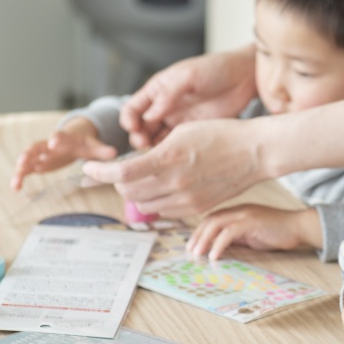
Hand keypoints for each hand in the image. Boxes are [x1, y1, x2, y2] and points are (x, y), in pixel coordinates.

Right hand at [10, 118, 116, 190]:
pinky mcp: (36, 164)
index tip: (53, 142)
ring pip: (28, 159)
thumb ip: (102, 150)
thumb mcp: (93, 145)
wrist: (71, 140)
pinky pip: (26, 170)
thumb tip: (114, 153)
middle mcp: (48, 145)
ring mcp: (40, 154)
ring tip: (16, 179)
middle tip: (24, 159)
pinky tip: (15, 188)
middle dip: (31, 153)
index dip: (57, 139)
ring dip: (22, 167)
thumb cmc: (83, 143)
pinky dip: (19, 178)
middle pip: (38, 146)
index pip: (60, 136)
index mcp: (64, 138)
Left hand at [82, 118, 268, 217]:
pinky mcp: (196, 208)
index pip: (123, 172)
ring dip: (135, 193)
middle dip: (117, 182)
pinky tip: (160, 188)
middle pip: (129, 191)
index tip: (88, 169)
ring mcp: (187, 198)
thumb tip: (134, 165)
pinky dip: (154, 201)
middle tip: (118, 171)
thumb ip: (155, 151)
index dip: (100, 173)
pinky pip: (163, 211)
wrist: (254, 152)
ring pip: (144, 204)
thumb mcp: (182, 132)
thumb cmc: (220, 134)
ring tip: (141, 179)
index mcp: (169, 157)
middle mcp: (176, 181)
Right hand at [119, 47, 257, 148]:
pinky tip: (170, 160)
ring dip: (152, 150)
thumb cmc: (216, 68)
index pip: (132, 108)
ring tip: (156, 157)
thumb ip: (168, 94)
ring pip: (155, 141)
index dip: (128, 120)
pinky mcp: (192, 134)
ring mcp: (177, 122)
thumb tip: (148, 116)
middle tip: (144, 147)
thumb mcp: (188, 76)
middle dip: (139, 139)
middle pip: (141, 129)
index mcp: (157, 90)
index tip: (132, 128)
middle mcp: (164, 108)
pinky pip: (174, 147)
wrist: (244, 78)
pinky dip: (168, 154)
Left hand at [186, 205, 320, 259]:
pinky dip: (219, 243)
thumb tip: (217, 249)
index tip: (192, 246)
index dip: (199, 231)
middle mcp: (239, 210)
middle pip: (210, 219)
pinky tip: (215, 255)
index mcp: (237, 211)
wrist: (299, 226)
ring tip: (198, 254)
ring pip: (216, 223)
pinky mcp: (252, 221)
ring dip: (204, 239)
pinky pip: (229, 231)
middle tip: (190, 251)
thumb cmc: (277, 232)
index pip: (211, 218)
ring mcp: (245, 214)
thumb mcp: (251, 236)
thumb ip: (235, 239)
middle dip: (197, 235)